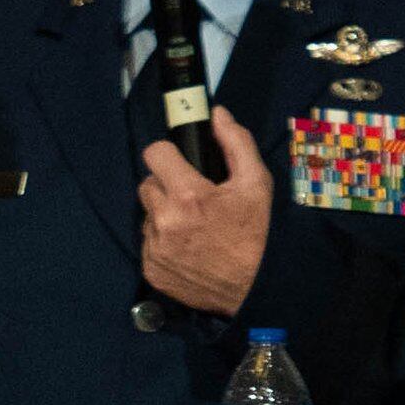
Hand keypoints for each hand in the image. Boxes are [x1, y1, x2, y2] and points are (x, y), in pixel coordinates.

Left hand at [139, 109, 271, 313]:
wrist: (255, 290)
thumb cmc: (257, 234)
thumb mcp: (256, 184)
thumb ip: (236, 144)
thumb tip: (217, 114)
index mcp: (188, 196)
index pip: (154, 154)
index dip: (168, 156)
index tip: (181, 164)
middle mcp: (164, 221)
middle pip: (148, 185)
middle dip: (167, 187)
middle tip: (193, 199)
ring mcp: (155, 248)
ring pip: (147, 216)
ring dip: (164, 215)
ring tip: (193, 227)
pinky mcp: (151, 270)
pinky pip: (148, 244)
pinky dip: (163, 243)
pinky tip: (188, 248)